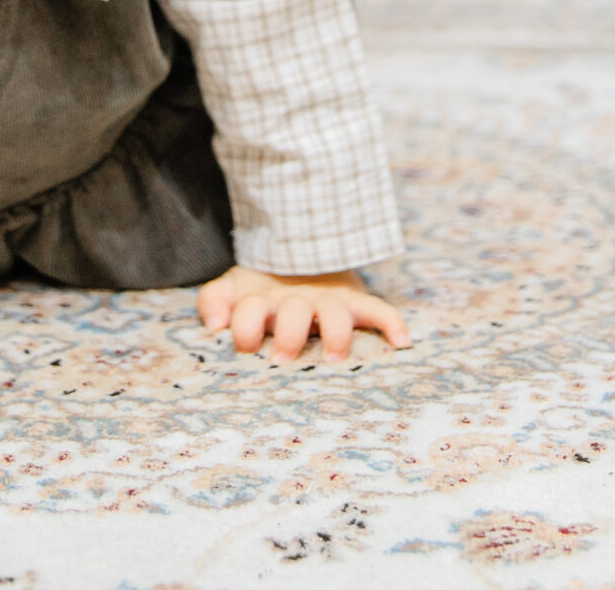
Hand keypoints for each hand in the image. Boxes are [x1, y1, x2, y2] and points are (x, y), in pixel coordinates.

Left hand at [195, 266, 411, 362]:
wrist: (301, 255)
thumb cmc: (262, 290)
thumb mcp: (234, 289)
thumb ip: (214, 300)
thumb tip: (211, 325)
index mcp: (264, 300)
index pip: (250, 310)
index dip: (244, 326)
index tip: (243, 345)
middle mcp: (297, 301)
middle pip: (294, 312)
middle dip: (289, 334)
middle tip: (282, 358)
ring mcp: (328, 301)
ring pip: (336, 313)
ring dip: (336, 333)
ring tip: (335, 358)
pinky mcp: (356, 301)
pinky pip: (378, 309)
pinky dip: (392, 322)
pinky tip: (402, 342)